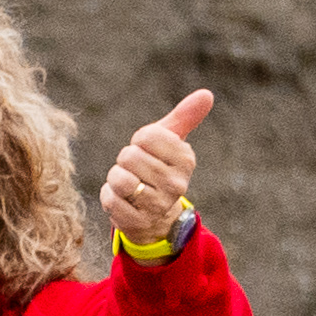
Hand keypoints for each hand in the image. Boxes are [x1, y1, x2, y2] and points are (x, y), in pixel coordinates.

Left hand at [103, 86, 211, 247]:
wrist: (155, 214)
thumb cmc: (159, 167)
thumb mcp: (171, 141)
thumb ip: (184, 117)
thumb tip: (207, 93)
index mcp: (186, 159)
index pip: (146, 135)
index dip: (139, 141)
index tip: (147, 151)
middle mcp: (176, 183)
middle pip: (129, 156)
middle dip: (125, 161)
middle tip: (137, 171)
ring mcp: (158, 205)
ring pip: (119, 178)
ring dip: (115, 179)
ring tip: (129, 184)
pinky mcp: (138, 221)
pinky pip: (109, 199)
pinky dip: (108, 196)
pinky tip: (122, 199)